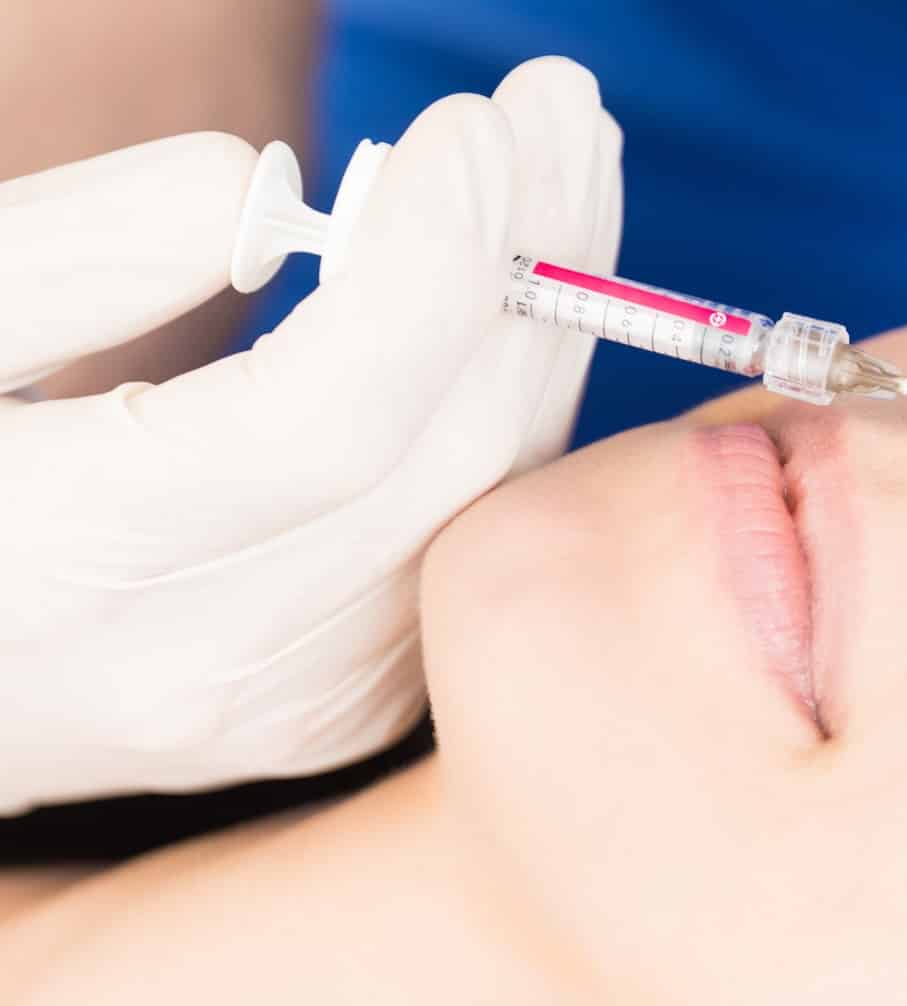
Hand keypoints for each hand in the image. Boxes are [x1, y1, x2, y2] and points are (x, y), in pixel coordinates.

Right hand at [0, 57, 621, 816]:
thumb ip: (69, 257)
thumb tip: (260, 188)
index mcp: (57, 562)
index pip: (318, 425)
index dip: (423, 271)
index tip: (476, 127)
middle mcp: (195, 661)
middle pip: (436, 460)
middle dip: (517, 264)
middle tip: (558, 109)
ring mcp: (284, 704)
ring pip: (482, 501)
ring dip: (542, 325)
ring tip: (564, 169)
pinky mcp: (337, 710)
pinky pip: (470, 540)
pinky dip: (514, 405)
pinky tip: (523, 294)